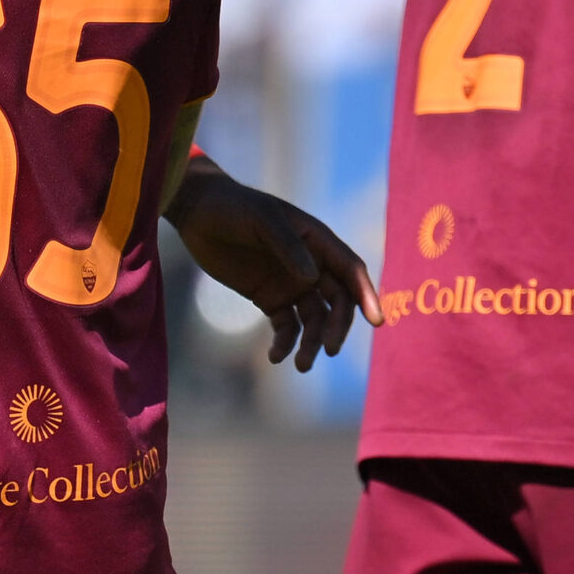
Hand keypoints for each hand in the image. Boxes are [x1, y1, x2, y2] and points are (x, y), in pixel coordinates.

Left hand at [166, 162, 381, 369]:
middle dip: (337, 327)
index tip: (376, 321)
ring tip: (300, 365)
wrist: (198, 213)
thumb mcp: (262, 220)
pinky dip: (285, 343)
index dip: (366, 295)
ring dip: (312, 343)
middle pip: (337, 301)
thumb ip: (287, 245)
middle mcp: (311, 264)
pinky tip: (275, 357)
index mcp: (317, 240)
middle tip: (328, 350)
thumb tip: (312, 279)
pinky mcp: (270, 298)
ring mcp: (291, 283)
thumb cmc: (233, 207)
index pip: (351, 270)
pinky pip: (286, 326)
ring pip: (314, 319)